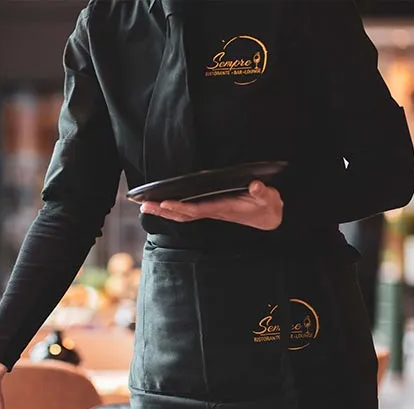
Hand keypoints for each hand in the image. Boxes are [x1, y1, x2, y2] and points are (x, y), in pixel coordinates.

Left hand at [139, 180, 282, 230]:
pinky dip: (172, 210)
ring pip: (181, 214)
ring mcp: (209, 212)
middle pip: (182, 214)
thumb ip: (262, 192)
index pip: (197, 209)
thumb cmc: (266, 206)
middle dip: (162, 210)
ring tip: (144, 206)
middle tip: (143, 205)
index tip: (164, 203)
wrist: (269, 218)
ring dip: (162, 211)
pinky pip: (186, 212)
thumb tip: (255, 185)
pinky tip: (160, 206)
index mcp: (222, 208)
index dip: (180, 207)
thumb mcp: (268, 197)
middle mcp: (212, 212)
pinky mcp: (210, 210)